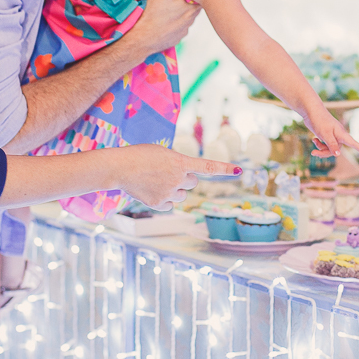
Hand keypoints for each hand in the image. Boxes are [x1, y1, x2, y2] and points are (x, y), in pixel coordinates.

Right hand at [115, 144, 239, 209]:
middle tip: (167, 173)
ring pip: (181, 195)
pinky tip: (151, 191)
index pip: (208, 166)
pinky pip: (169, 205)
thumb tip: (186, 176)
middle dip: (185, 179)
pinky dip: (163, 200)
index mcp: (181, 162)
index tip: (239, 170)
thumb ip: (178, 163)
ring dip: (174, 189)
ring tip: (155, 181)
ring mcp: (169, 192)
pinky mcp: (158, 203)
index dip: (225, 169)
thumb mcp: (163, 153)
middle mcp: (178, 178)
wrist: (120, 167)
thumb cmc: (139, 155)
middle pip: (193, 183)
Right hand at [123, 0, 200, 56]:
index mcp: (192, 7)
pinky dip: (174, 23)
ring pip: (186, 17)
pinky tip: (165, 20)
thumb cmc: (153, 15)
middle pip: (193, 6)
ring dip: (180, 11)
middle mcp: (191, 20)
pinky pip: (178, 28)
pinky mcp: (176, 38)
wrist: (142, 41)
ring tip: (169, 7)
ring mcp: (184, 31)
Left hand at [303, 105, 358, 157]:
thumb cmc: (320, 120)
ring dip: (321, 148)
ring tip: (314, 141)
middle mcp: (339, 136)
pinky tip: (314, 139)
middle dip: (324, 153)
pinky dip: (319, 144)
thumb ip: (332, 144)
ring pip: (329, 149)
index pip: (354, 143)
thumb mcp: (325, 133)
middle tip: (314, 152)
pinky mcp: (327, 136)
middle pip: (336, 151)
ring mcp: (333, 136)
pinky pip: (325, 145)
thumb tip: (338, 155)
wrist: (311, 111)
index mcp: (341, 134)